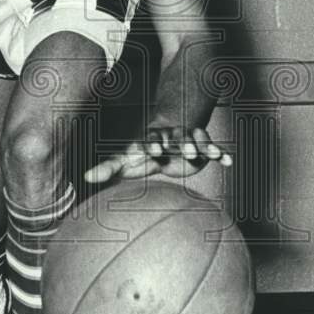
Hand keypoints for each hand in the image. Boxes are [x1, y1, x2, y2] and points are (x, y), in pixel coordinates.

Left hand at [84, 125, 231, 184]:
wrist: (169, 136)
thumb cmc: (143, 153)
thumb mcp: (126, 159)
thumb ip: (108, 168)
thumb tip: (85, 177)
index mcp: (151, 140)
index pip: (150, 140)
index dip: (153, 144)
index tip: (156, 150)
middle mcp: (170, 137)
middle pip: (175, 137)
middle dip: (179, 142)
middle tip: (184, 150)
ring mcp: (187, 140)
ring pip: (195, 140)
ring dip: (200, 146)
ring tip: (209, 154)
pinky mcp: (201, 147)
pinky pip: (212, 148)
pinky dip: (220, 154)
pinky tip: (228, 161)